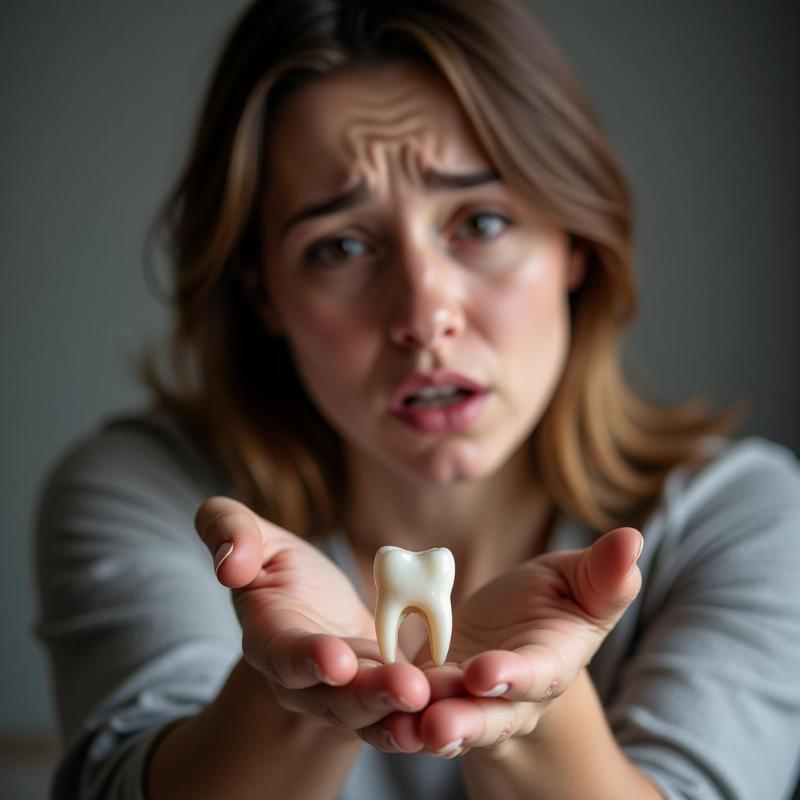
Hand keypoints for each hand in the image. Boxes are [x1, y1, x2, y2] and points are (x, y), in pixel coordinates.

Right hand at [195, 496, 429, 738]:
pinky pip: (399, 714)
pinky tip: (455, 710)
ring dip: (402, 714)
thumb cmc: (280, 570)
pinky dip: (424, 718)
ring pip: (370, 714)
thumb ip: (229, 532)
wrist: (313, 611)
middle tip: (408, 690)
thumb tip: (228, 560)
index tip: (335, 660)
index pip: (282, 653)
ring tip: (438, 707)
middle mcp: (304, 681)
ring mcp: (343, 696)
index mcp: (269, 638)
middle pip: (333, 697)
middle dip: (369, 696)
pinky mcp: (380, 698)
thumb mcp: (256, 539)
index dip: (306, 658)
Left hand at [382, 527, 642, 756]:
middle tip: (437, 724)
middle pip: (491, 715)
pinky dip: (393, 712)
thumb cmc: (551, 604)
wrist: (512, 634)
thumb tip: (633, 538)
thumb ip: (603, 574)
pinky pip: (414, 709)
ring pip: (449, 720)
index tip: (489, 675)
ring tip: (398, 726)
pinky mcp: (434, 698)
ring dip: (423, 724)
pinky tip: (369, 709)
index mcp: (549, 662)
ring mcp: (470, 703)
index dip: (516, 677)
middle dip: (466, 720)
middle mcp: (511, 696)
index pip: (538, 674)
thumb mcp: (576, 584)